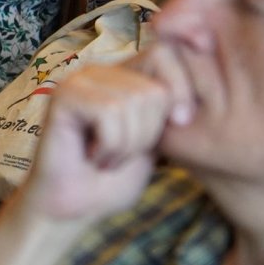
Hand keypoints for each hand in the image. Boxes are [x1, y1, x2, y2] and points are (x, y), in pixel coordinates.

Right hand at [18, 57, 177, 225]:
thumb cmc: (113, 178)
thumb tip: (200, 64)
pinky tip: (91, 156)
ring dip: (126, 145)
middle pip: (155, 89)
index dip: (181, 92)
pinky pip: (109, 112)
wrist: (73, 209)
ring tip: (105, 157)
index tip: (175, 128)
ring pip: (133, 103)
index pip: (168, 55)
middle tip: (122, 153)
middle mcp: (100, 71)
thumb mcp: (156, 141)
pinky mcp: (63, 96)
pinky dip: (109, 146)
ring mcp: (78, 81)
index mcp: (122, 75)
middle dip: (147, 134)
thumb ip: (169, 109)